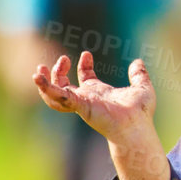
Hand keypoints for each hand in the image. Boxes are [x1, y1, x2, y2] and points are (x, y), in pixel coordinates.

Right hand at [32, 50, 155, 141]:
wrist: (137, 125)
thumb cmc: (140, 113)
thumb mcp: (142, 88)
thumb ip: (139, 75)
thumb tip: (138, 61)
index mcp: (98, 94)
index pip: (85, 78)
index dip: (83, 65)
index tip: (87, 54)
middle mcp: (87, 99)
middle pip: (64, 86)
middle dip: (58, 72)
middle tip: (63, 59)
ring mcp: (81, 103)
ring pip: (54, 95)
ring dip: (45, 84)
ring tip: (38, 71)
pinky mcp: (79, 106)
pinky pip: (58, 97)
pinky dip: (46, 88)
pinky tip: (38, 78)